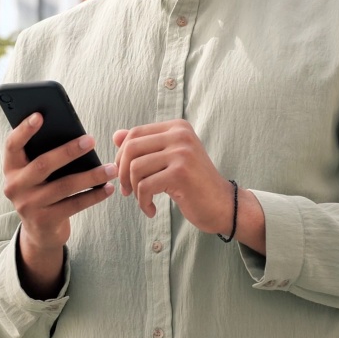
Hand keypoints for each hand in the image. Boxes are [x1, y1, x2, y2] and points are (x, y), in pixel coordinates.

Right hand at [3, 112, 115, 296]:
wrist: (39, 231)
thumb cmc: (43, 189)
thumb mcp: (36, 174)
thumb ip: (45, 154)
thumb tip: (75, 135)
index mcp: (11, 168)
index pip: (12, 145)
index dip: (24, 129)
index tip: (40, 115)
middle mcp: (14, 186)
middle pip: (43, 164)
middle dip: (68, 151)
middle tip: (91, 140)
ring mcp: (28, 206)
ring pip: (63, 186)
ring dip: (91, 175)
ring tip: (111, 167)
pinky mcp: (45, 221)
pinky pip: (74, 205)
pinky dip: (94, 195)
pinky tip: (108, 187)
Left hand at [113, 120, 234, 237]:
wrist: (223, 205)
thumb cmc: (194, 184)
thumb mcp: (169, 159)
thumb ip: (145, 146)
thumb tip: (115, 135)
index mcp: (177, 127)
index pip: (135, 133)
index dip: (121, 156)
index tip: (124, 176)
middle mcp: (180, 135)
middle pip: (131, 148)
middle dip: (122, 173)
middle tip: (127, 191)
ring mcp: (181, 153)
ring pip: (136, 168)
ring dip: (134, 190)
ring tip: (143, 200)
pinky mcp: (180, 173)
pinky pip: (145, 186)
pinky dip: (143, 202)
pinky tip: (151, 210)